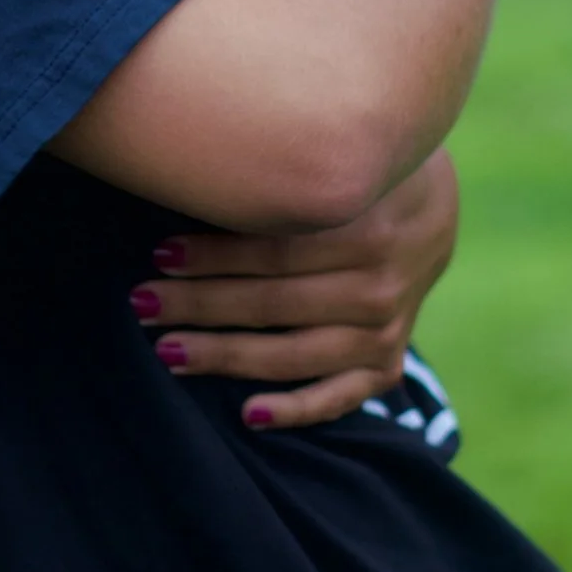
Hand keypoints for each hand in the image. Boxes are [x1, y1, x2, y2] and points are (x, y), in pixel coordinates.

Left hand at [127, 148, 460, 433]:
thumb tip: (194, 178)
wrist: (430, 205)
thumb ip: (282, 177)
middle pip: (275, 303)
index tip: (158, 255)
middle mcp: (382, 285)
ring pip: (296, 354)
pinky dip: (297, 409)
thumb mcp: (333, 156)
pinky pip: (340, 396)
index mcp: (370, 226)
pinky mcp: (388, 362)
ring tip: (169, 352)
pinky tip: (249, 414)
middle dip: (200, 305)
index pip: (276, 250)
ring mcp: (387, 329)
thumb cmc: (356, 171)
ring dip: (227, 356)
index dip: (213, 255)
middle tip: (141, 302)